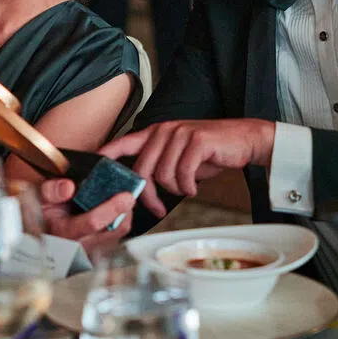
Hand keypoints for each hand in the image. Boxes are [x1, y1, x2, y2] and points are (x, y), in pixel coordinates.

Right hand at [40, 179, 133, 251]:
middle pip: (115, 230)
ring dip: (123, 215)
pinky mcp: (101, 251)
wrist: (45, 229)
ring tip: (117, 200)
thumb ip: (52, 191)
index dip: (111, 208)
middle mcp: (81, 246)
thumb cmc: (45, 213)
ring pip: (120, 233)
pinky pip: (118, 235)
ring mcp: (93, 251)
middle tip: (126, 193)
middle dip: (124, 210)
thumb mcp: (41, 198)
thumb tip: (68, 187)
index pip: (93, 223)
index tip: (126, 195)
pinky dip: (119, 221)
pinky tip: (112, 211)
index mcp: (64, 233)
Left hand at [99, 119, 274, 217]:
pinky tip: (194, 187)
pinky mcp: (197, 140)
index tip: (93, 166)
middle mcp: (165, 130)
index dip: (107, 154)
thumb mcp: (180, 157)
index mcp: (157, 133)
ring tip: (185, 189)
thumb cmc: (210, 153)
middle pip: (142, 168)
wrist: (244, 140)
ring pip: (162, 174)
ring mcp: (180, 133)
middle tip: (158, 209)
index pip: (124, 142)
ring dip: (174, 190)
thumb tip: (141, 188)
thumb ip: (160, 166)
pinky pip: (182, 173)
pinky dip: (187, 187)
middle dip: (147, 195)